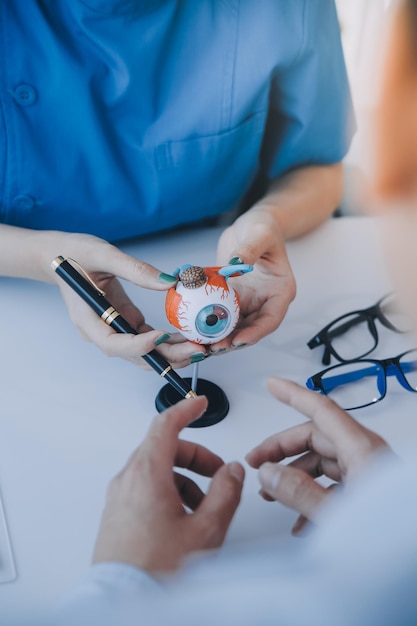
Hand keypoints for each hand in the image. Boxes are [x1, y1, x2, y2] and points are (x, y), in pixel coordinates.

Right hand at [48, 232, 205, 367]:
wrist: (62, 256)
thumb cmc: (76, 253)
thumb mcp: (104, 254)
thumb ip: (136, 269)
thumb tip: (170, 281)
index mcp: (87, 319)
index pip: (113, 343)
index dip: (138, 345)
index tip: (162, 336)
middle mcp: (100, 331)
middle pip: (134, 355)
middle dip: (166, 356)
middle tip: (196, 351)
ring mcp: (113, 329)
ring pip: (144, 352)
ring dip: (171, 353)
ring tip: (200, 348)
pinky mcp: (124, 323)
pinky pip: (147, 338)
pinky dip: (168, 341)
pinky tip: (189, 336)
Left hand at [93, 396, 244, 572]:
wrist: (125, 604)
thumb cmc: (158, 570)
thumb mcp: (206, 529)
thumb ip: (225, 493)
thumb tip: (232, 471)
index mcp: (147, 474)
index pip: (166, 425)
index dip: (187, 410)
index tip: (200, 404)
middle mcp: (127, 480)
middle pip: (164, 449)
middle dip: (196, 456)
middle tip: (218, 472)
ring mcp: (119, 498)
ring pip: (155, 470)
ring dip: (184, 478)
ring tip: (204, 506)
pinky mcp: (117, 515)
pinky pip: (145, 489)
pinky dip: (168, 492)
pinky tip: (184, 520)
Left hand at [213, 207, 295, 351]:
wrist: (251, 226)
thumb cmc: (263, 228)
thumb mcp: (259, 235)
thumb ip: (248, 250)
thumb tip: (236, 264)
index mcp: (280, 291)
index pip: (271, 319)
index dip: (255, 333)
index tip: (238, 340)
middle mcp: (265, 301)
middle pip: (251, 329)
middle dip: (233, 341)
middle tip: (214, 347)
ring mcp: (248, 302)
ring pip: (235, 327)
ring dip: (220, 336)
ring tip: (202, 343)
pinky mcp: (233, 299)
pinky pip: (221, 314)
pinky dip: (209, 322)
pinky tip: (195, 327)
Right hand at [246, 378, 389, 533]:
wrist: (416, 557)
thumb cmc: (395, 533)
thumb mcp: (338, 515)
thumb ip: (300, 493)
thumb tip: (270, 473)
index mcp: (361, 448)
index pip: (321, 409)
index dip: (293, 394)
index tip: (272, 385)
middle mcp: (364, 455)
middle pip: (316, 437)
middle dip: (282, 448)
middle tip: (257, 460)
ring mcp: (367, 473)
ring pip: (322, 462)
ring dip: (294, 475)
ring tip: (270, 493)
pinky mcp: (368, 492)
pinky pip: (334, 484)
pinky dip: (312, 496)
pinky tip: (298, 521)